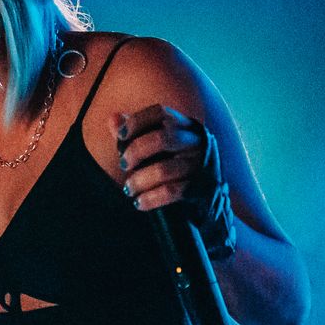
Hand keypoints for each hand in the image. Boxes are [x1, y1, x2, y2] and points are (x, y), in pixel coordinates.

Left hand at [116, 104, 236, 256]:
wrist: (212, 211)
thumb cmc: (178, 176)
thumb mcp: (159, 153)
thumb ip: (137, 136)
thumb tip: (113, 118)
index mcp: (188, 128)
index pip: (161, 113)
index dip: (137, 121)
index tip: (120, 136)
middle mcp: (200, 143)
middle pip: (163, 137)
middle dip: (136, 151)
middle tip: (124, 165)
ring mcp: (205, 166)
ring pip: (164, 169)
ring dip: (139, 180)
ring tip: (129, 189)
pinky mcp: (204, 190)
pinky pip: (171, 191)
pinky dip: (150, 198)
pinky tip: (139, 202)